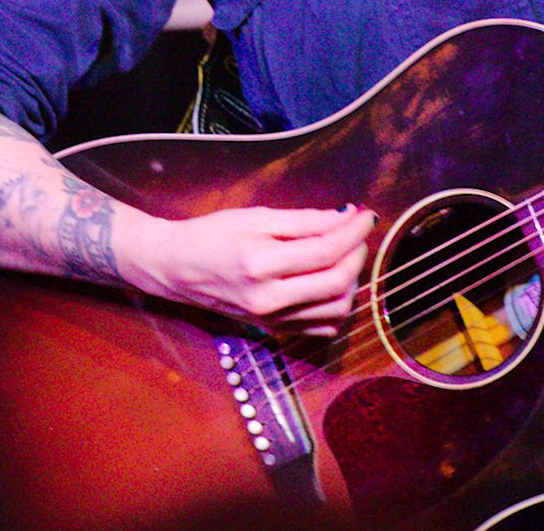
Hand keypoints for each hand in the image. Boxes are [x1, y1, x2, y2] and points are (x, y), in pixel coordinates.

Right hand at [126, 203, 377, 337]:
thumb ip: (306, 220)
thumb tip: (347, 215)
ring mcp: (270, 320)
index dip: (354, 230)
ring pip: (335, 310)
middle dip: (358, 254)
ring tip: (346, 254)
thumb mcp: (259, 217)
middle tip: (358, 232)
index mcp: (261, 264)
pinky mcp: (272, 330)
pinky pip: (321, 327)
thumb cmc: (214, 234)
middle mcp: (267, 299)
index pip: (326, 250)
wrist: (175, 268)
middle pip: (337, 284)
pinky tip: (333, 281)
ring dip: (353, 281)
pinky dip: (338, 306)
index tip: (368, 214)